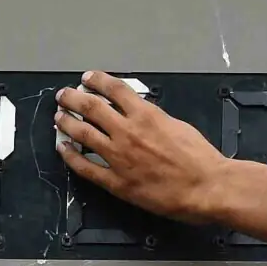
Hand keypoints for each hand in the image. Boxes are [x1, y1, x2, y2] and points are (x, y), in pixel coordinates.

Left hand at [53, 72, 234, 223]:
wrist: (207, 186)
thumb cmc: (199, 158)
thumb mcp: (177, 125)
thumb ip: (154, 118)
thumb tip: (140, 114)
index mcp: (145, 115)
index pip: (113, 89)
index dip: (96, 81)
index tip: (87, 78)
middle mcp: (127, 132)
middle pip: (90, 108)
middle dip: (73, 98)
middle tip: (63, 95)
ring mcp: (118, 157)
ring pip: (82, 134)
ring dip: (67, 123)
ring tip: (59, 118)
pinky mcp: (116, 182)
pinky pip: (85, 167)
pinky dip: (71, 156)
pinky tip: (63, 149)